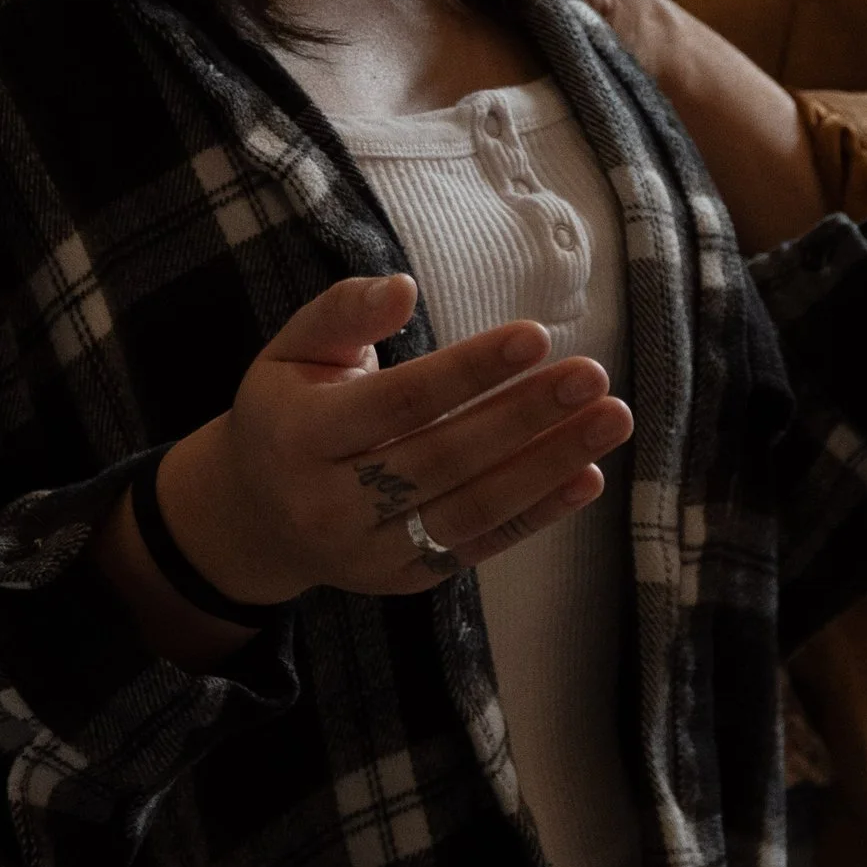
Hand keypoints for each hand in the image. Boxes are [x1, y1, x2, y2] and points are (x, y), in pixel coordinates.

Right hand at [101, 274, 632, 662]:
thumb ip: (343, 311)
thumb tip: (402, 286)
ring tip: (611, 419)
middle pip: (443, 458)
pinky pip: (478, 546)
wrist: (255, 514)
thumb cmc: (289, 409)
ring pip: (470, 510)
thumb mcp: (293, 348)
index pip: (398, 403)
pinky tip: (589, 476)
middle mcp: (330, 504)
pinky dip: (537, 515)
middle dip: (525, 416)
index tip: (537, 335)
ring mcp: (369, 552)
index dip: (469, 371)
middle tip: (594, 375)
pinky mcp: (405, 580)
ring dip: (548, 465)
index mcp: (299, 436)